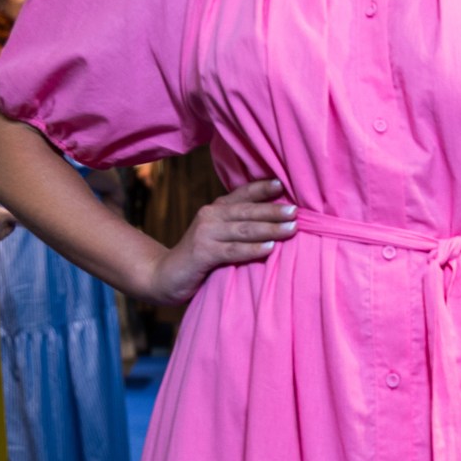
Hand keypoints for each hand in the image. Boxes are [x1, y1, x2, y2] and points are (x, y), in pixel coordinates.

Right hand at [154, 177, 298, 303]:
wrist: (164, 276)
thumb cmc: (200, 258)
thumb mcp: (218, 237)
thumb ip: (239, 228)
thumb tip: (276, 223)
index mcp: (216, 209)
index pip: (243, 194)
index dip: (262, 188)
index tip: (283, 184)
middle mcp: (210, 216)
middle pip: (247, 210)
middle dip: (273, 210)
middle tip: (296, 211)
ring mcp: (205, 234)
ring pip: (244, 229)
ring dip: (270, 228)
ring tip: (292, 228)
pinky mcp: (203, 253)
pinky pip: (233, 250)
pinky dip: (253, 249)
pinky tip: (270, 248)